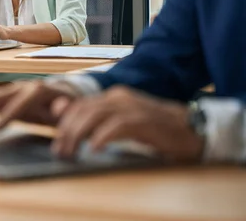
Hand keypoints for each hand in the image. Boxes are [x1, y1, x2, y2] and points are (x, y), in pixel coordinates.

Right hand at [0, 79, 81, 129]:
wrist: (66, 95)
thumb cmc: (71, 107)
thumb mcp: (74, 110)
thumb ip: (67, 109)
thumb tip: (60, 107)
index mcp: (40, 90)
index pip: (22, 99)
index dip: (8, 113)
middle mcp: (22, 87)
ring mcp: (11, 92)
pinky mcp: (5, 99)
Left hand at [52, 86, 204, 161]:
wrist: (191, 128)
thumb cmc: (155, 128)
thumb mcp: (122, 122)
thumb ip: (98, 120)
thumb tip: (66, 122)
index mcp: (113, 96)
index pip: (79, 105)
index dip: (63, 123)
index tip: (56, 142)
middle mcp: (119, 97)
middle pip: (83, 110)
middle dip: (66, 131)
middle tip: (59, 151)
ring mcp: (131, 107)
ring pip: (94, 116)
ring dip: (78, 135)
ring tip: (70, 152)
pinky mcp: (143, 121)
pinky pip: (117, 126)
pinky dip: (102, 137)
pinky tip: (94, 149)